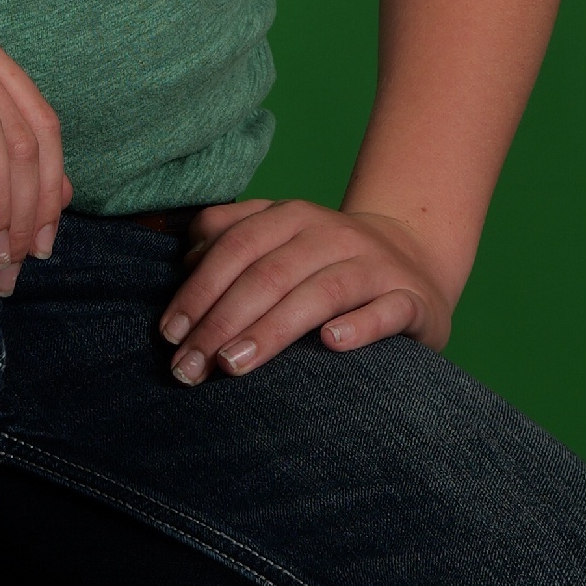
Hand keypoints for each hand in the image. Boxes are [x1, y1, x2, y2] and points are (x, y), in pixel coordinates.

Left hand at [157, 198, 454, 384]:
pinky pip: (387, 311)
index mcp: (293, 216)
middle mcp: (333, 234)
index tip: (170, 334)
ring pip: (322, 293)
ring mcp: (376, 265)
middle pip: (270, 274)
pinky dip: (359, 326)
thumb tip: (183, 262)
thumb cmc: (324, 262)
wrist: (414, 257)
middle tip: (190, 368)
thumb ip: (230, 239)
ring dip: (273, 329)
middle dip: (222, 322)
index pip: (236, 247)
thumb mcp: (278, 239)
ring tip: (233, 364)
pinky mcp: (411, 299)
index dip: (199, 289)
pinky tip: (330, 344)